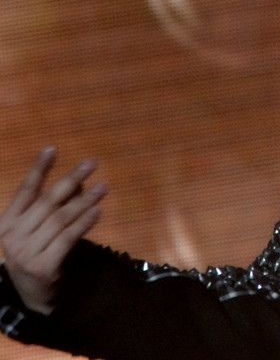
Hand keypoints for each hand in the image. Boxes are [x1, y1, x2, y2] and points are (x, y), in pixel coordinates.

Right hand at [0, 147, 106, 314]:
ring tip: (104, 187)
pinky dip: (84, 223)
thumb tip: (79, 183)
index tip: (52, 148)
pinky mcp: (42, 267)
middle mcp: (12, 236)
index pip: (25, 191)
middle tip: (92, 163)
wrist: (33, 296)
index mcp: (7, 223)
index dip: (39, 169)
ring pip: (60, 219)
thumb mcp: (39, 230)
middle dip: (71, 180)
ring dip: (84, 201)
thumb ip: (54, 207)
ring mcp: (25, 253)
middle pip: (47, 202)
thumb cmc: (37, 254)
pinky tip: (98, 211)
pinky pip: (67, 238)